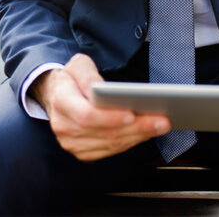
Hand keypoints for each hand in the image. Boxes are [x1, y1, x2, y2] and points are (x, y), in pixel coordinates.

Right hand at [31, 54, 169, 160]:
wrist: (56, 96)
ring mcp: (72, 143)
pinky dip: (131, 142)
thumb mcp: (78, 65)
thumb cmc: (72, 78)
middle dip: (136, 128)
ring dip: (138, 137)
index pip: (86, 115)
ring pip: (110, 144)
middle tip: (162, 121)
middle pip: (104, 133)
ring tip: (160, 126)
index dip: (110, 118)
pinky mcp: (82, 152)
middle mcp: (64, 127)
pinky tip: (147, 132)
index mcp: (61, 101)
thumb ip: (88, 74)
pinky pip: (110, 150)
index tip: (132, 114)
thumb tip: (100, 89)